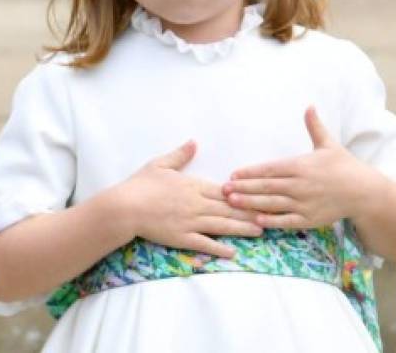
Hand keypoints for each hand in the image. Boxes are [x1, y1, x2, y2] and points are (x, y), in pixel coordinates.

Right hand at [115, 140, 262, 257]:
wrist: (124, 208)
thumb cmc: (140, 184)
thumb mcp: (161, 164)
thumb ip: (181, 154)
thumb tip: (194, 142)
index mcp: (194, 186)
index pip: (225, 191)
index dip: (244, 194)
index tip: (260, 194)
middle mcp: (197, 204)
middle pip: (229, 209)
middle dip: (251, 212)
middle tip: (271, 214)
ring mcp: (191, 222)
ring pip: (222, 226)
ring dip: (242, 229)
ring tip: (260, 231)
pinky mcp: (182, 238)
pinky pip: (204, 244)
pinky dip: (219, 248)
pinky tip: (233, 252)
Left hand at [224, 107, 380, 228]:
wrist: (362, 191)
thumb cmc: (344, 166)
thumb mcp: (328, 144)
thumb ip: (315, 126)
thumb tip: (309, 105)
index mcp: (301, 165)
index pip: (270, 169)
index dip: (250, 172)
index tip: (234, 173)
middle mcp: (299, 185)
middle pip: (266, 186)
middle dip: (243, 188)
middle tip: (223, 189)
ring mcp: (303, 203)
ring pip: (271, 203)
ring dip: (250, 203)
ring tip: (232, 202)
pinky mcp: (309, 219)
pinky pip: (285, 221)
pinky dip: (270, 221)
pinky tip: (255, 220)